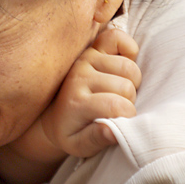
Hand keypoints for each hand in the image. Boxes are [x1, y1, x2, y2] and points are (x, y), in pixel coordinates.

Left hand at [39, 25, 140, 157]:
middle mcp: (79, 76)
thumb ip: (96, 140)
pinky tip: (119, 69)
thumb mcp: (79, 145)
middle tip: (117, 107)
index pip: (118, 106)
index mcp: (75, 102)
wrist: (53, 113)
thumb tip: (114, 132)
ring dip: (132, 81)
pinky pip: (118, 38)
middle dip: (130, 100)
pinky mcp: (92, 47)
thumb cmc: (71, 131)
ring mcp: (85, 59)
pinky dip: (128, 50)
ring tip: (118, 92)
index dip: (129, 116)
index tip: (121, 122)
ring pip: (128, 66)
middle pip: (127, 86)